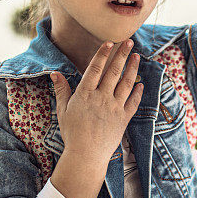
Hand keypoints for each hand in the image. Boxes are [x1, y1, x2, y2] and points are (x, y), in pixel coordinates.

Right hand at [50, 40, 143, 163]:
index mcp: (85, 94)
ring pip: (126, 84)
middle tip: (129, 41)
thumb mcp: (63, 110)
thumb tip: (55, 73)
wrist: (86, 155)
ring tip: (136, 56)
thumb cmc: (72, 133)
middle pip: (114, 72)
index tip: (109, 42)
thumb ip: (61, 90)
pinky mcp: (123, 119)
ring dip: (133, 68)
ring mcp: (114, 108)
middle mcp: (102, 98)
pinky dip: (138, 92)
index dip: (102, 54)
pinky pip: (133, 102)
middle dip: (122, 55)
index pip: (95, 69)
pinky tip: (141, 84)